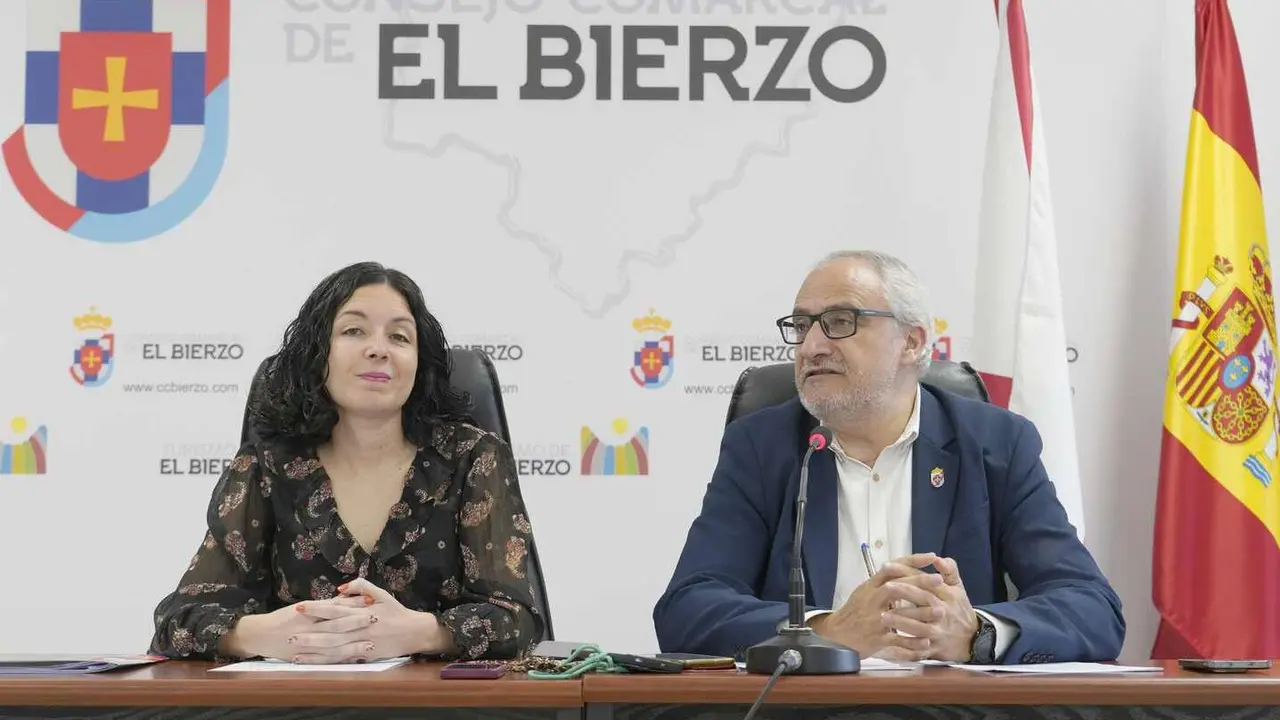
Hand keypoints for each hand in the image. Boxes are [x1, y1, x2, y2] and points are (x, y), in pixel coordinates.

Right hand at [222, 594, 365, 661]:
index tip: (369, 600)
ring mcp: (306, 644)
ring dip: (352, 645)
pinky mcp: (305, 657)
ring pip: (333, 645)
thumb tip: (345, 597)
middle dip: (356, 622)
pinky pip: (325, 659)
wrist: (259, 635)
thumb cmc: (283, 619)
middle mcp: (308, 627)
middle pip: (336, 625)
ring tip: (370, 645)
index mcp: (307, 612)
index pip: (333, 606)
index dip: (352, 604)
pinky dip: (340, 659)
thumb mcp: (301, 607)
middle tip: (375, 618)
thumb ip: (323, 605)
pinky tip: (354, 660)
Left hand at [289, 578, 451, 663]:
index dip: (316, 608)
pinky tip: (312, 661)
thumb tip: (341, 586)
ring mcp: (361, 643)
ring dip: (313, 649)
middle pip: (330, 630)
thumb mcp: (382, 593)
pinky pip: (342, 658)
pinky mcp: (364, 655)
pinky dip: (326, 660)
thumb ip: (362, 586)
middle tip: (289, 632)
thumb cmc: (397, 611)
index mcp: (361, 611)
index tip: (299, 607)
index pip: (334, 609)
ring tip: (295, 649)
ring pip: (333, 647)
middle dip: (309, 631)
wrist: (415, 631)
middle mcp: (359, 627)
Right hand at [810, 552, 945, 659]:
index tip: (932, 557)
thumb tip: (903, 567)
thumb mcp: (865, 591)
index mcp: (870, 586)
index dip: (912, 561)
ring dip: (921, 613)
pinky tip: (927, 642)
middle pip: (896, 587)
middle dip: (919, 583)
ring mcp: (874, 620)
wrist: (837, 636)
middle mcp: (871, 600)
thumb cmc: (855, 612)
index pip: (891, 568)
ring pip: (900, 614)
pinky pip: (898, 641)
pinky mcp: (876, 639)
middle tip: (939, 580)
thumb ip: (882, 581)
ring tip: (940, 611)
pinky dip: (913, 642)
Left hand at [880, 556, 978, 662]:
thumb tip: (937, 558)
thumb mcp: (958, 588)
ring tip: (883, 616)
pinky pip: (918, 650)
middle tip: (885, 588)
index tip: (888, 567)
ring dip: (901, 622)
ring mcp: (939, 632)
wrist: (973, 639)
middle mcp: (943, 612)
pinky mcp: (934, 649)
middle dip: (904, 593)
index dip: (908, 573)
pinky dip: (905, 648)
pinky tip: (890, 643)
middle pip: (923, 600)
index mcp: (948, 595)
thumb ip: (950, 571)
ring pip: (919, 627)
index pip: (927, 581)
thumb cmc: (959, 609)